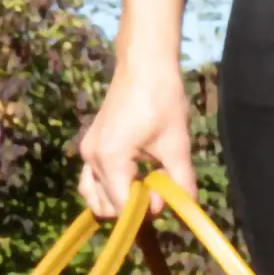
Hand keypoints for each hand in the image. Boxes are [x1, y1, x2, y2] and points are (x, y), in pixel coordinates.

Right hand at [79, 0, 196, 216]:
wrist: (144, 64)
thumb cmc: (162, 99)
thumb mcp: (177, 144)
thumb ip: (180, 182)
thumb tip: (186, 208)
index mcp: (111, 159)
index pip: (122, 208)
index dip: (147, 210)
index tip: (165, 194)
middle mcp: (91, 158)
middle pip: (105, 208)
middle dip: (132, 207)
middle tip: (156, 186)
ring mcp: (87, 152)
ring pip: (94, 197)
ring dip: (118, 200)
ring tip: (143, 183)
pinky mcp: (90, 145)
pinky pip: (91, 180)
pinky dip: (109, 187)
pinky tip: (133, 176)